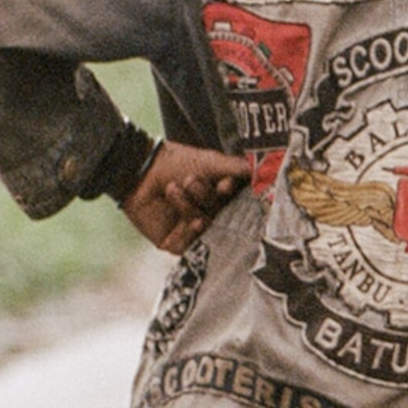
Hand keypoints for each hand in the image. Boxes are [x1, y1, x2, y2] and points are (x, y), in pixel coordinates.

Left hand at [122, 141, 255, 254]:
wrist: (138, 171)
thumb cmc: (175, 162)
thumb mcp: (212, 161)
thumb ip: (238, 168)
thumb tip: (269, 169)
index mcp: (219, 197)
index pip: (234, 203)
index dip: (230, 196)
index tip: (224, 185)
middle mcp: (208, 214)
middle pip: (218, 214)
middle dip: (205, 197)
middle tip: (190, 180)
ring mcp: (191, 230)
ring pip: (204, 228)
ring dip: (191, 208)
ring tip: (174, 189)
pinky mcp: (174, 243)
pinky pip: (189, 246)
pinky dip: (190, 233)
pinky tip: (190, 222)